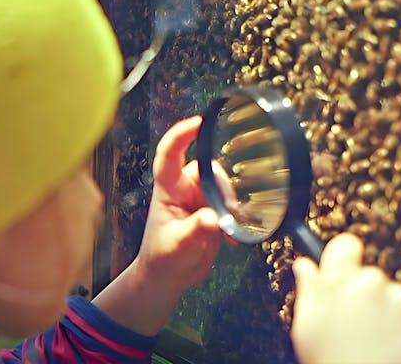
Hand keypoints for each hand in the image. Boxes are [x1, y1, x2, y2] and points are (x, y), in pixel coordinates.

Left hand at [92, 116, 220, 335]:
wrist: (168, 277)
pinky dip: (238, 217)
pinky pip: (232, 203)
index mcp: (168, 190)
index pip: (169, 155)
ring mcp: (199, 199)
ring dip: (232, 205)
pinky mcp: (213, 211)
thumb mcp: (178, 246)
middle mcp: (184, 189)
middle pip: (209, 170)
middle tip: (228, 214)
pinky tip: (234, 237)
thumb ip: (196, 231)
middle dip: (223, 188)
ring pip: (223, 186)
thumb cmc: (163, 259)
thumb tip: (215, 219)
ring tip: (230, 230)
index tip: (198, 122)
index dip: (181, 135)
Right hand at [291, 233, 400, 363]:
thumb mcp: (306, 321)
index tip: (344, 265)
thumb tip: (304, 264)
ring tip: (371, 337)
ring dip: (385, 309)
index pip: (346, 245)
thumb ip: (308, 287)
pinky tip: (389, 342)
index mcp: (340, 280)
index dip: (344, 255)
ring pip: (392, 294)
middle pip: (369, 276)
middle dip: (362, 292)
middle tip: (352, 321)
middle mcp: (373, 282)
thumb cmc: (329, 356)